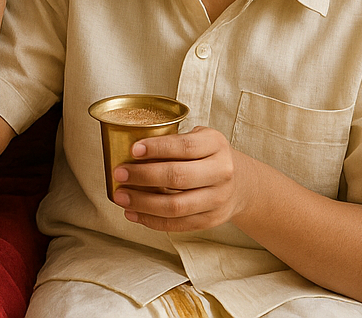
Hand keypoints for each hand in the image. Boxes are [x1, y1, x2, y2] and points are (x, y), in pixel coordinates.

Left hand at [113, 127, 245, 231]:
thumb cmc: (208, 155)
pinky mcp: (212, 220)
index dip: (157, 148)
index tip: (132, 150)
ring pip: (176, 206)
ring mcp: (218, 199)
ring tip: (121, 197)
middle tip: (119, 174)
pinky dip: (152, 221)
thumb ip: (172, 141)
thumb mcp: (199, 138)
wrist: (242, 183)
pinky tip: (133, 213)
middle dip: (143, 176)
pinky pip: (179, 224)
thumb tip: (129, 151)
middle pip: (178, 177)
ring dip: (143, 203)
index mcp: (216, 145)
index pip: (184, 147)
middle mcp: (221, 172)